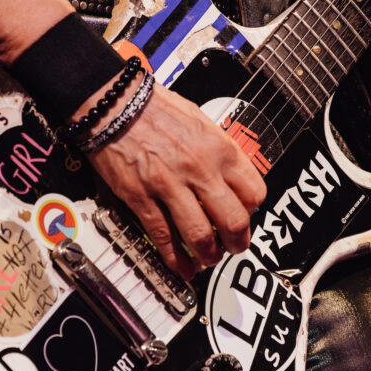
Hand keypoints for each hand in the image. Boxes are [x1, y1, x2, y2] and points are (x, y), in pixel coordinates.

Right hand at [84, 82, 266, 278]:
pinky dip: (175, 258)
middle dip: (237, 243)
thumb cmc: (157, 109)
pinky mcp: (141, 197)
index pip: (254, 193)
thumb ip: (220, 151)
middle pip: (233, 221)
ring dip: (208, 256)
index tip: (246, 216)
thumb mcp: (202, 121)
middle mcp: (200, 169)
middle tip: (234, 248)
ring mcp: (170, 185)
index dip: (252, 211)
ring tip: (208, 260)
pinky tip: (181, 266)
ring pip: (200, 236)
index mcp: (220, 148)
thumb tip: (233, 177)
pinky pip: (163, 236)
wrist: (116, 104)